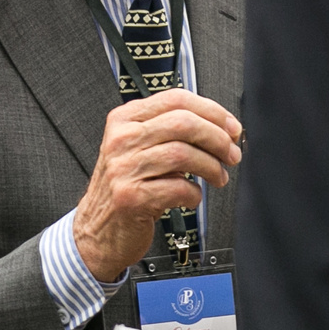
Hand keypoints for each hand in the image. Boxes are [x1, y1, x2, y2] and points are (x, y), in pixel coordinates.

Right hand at [71, 89, 242, 282]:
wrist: (96, 229)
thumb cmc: (126, 187)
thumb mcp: (138, 149)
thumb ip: (170, 132)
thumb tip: (222, 128)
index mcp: (125, 119)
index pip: (176, 99)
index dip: (212, 111)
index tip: (231, 127)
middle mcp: (122, 139)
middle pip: (184, 123)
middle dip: (218, 139)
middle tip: (232, 154)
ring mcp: (124, 168)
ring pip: (184, 154)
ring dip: (212, 167)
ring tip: (218, 177)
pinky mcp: (131, 197)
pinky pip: (178, 188)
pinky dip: (194, 193)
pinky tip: (192, 196)